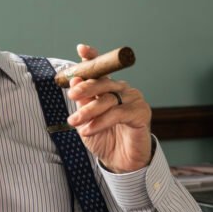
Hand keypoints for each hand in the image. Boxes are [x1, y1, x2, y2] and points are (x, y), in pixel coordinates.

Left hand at [66, 43, 152, 172]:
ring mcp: (133, 99)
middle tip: (71, 95)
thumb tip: (75, 80)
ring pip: (108, 98)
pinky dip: (100, 121)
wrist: (119, 162)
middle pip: (103, 81)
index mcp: (108, 88)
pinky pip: (118, 113)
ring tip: (74, 122)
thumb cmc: (103, 139)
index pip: (101, 69)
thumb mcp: (86, 120)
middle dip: (85, 86)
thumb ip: (82, 101)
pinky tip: (88, 130)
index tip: (81, 49)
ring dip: (88, 110)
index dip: (92, 57)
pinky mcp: (141, 113)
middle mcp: (122, 90)